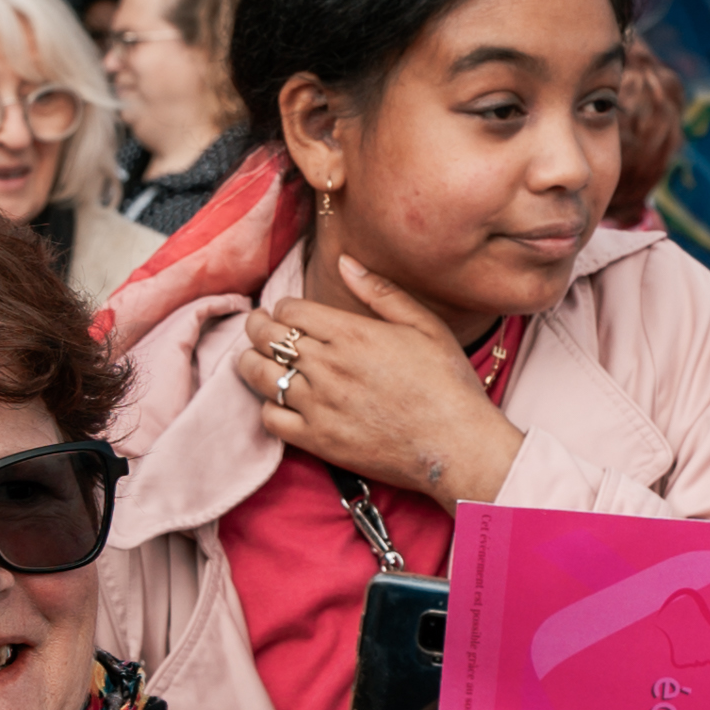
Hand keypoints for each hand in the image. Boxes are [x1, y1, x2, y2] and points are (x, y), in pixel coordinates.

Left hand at [234, 257, 524, 510]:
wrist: (457, 446)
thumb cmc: (449, 385)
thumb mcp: (426, 326)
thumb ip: (382, 292)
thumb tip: (345, 263)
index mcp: (352, 333)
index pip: (289, 309)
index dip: (285, 307)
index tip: (290, 313)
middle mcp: (327, 366)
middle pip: (266, 336)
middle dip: (259, 327)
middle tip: (261, 328)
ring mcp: (317, 404)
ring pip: (258, 374)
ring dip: (252, 362)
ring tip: (259, 359)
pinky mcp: (316, 439)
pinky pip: (270, 417)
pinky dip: (270, 406)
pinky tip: (282, 401)